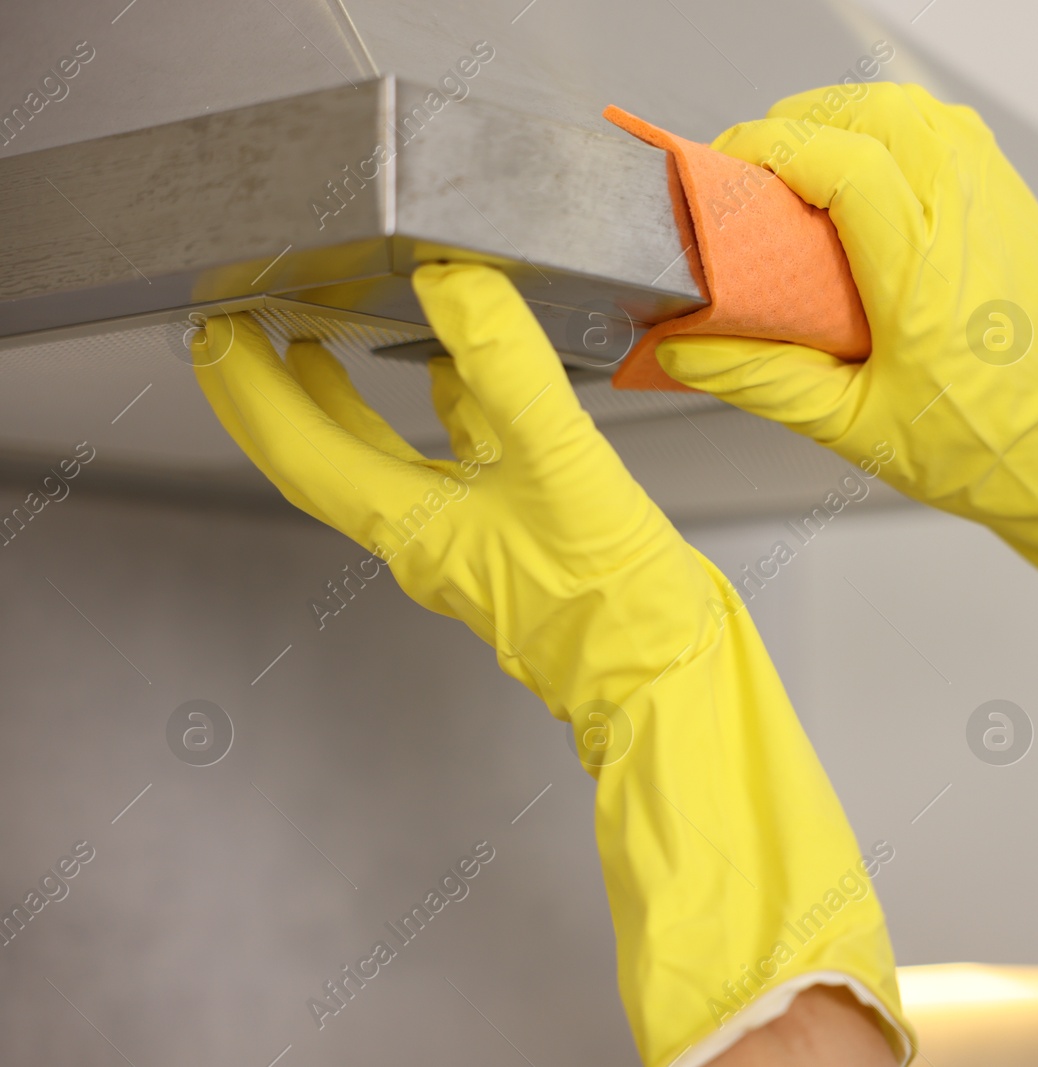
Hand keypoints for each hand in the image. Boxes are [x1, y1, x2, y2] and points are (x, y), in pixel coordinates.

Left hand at [192, 263, 910, 1066]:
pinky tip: (470, 373)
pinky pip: (464, 459)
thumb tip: (456, 285)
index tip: (217, 331)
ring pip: (389, 457)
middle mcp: (427, 535)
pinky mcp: (521, 532)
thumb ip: (509, 374)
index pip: (303, 451)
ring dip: (349, 401)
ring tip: (324, 340)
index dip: (251, 390)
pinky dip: (454, 408)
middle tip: (240, 332)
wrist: (669, 679)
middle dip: (276, 396)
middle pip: (325, 457)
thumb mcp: (563, 471)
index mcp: (413, 529)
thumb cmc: (614, 612)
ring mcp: (472, 535)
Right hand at [658, 85, 1037, 734]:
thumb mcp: (853, 427)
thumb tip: (687, 346)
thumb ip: (762, 380)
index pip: (841, 163)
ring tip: (810, 166)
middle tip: (760, 165)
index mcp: (923, 278)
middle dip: (806, 120)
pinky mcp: (1017, 210)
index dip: (771, 146)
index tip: (727, 165)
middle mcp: (970, 224)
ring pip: (921, 110)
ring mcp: (1002, 208)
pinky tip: (875, 179)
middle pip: (881, 112)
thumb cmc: (988, 449)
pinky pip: (956, 133)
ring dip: (855, 119)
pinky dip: (902, 133)